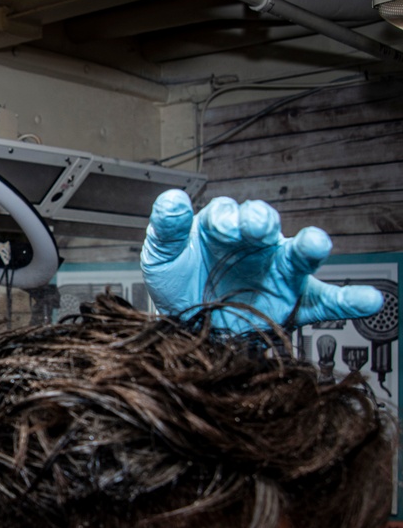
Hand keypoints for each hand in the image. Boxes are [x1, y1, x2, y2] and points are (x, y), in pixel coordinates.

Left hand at [141, 190, 383, 330]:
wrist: (189, 327)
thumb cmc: (178, 283)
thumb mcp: (162, 256)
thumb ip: (166, 229)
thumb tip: (170, 199)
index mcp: (222, 228)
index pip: (227, 212)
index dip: (226, 217)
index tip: (222, 227)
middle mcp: (254, 244)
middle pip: (264, 223)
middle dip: (260, 222)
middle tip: (254, 229)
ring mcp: (277, 271)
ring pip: (299, 253)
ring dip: (309, 246)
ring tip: (314, 244)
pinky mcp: (293, 302)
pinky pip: (325, 300)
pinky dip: (348, 301)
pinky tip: (366, 300)